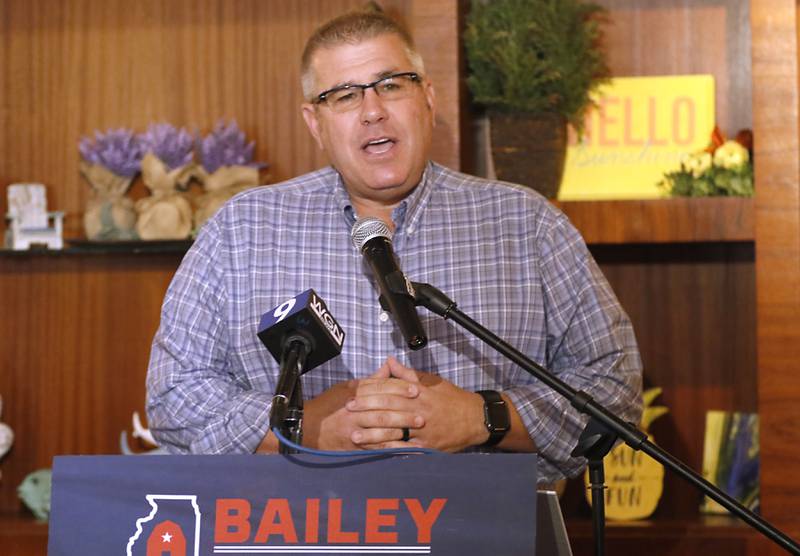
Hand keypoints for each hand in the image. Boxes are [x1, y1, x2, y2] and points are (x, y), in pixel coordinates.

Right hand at [301, 362, 422, 450]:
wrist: (307, 427)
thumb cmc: (328, 405)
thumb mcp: (347, 387)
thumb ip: (370, 380)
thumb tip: (388, 368)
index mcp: (355, 394)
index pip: (380, 389)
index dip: (400, 388)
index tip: (416, 390)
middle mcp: (355, 411)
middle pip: (383, 410)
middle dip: (404, 412)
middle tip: (422, 414)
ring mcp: (354, 429)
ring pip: (381, 430)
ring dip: (401, 431)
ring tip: (417, 431)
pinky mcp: (354, 446)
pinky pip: (376, 448)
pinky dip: (392, 450)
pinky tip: (406, 450)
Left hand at [347, 357, 487, 451]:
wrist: (475, 418)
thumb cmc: (452, 398)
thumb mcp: (431, 381)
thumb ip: (407, 374)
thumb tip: (389, 361)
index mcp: (418, 393)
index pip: (389, 390)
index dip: (370, 392)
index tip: (354, 394)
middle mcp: (419, 410)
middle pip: (388, 410)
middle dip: (365, 411)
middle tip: (348, 412)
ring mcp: (423, 430)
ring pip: (394, 432)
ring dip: (372, 435)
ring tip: (354, 436)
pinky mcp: (427, 446)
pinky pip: (405, 449)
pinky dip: (389, 451)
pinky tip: (375, 452)